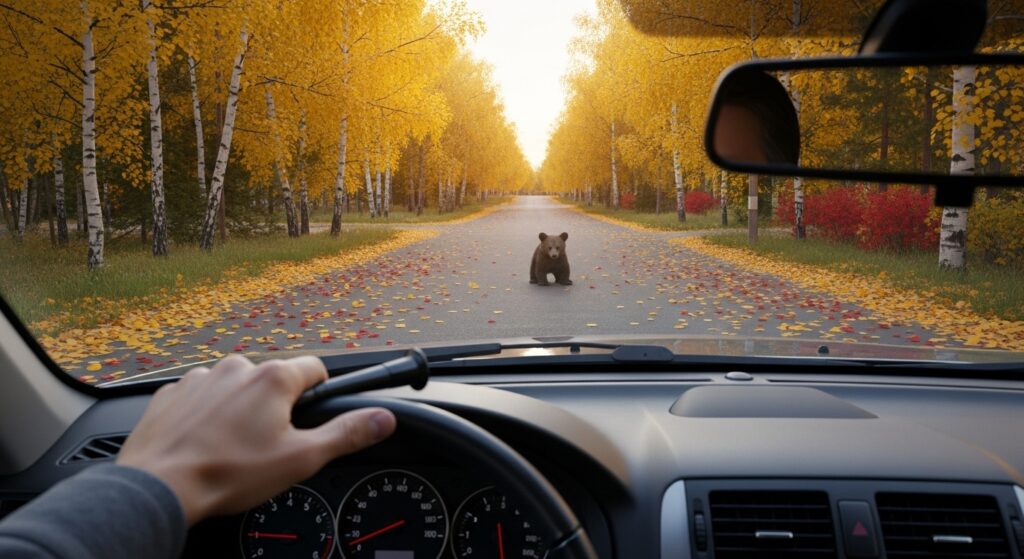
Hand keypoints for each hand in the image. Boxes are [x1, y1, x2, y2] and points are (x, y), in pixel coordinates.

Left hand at [117, 355, 395, 524]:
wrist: (159, 486)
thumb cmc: (228, 473)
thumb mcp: (301, 459)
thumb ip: (347, 433)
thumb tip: (382, 418)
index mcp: (273, 378)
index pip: (315, 369)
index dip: (319, 394)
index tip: (310, 417)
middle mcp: (237, 367)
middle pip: (273, 380)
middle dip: (276, 408)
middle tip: (268, 446)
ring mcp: (201, 378)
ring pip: (235, 388)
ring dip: (239, 410)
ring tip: (232, 448)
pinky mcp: (172, 393)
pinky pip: (201, 397)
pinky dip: (206, 416)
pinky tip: (205, 443)